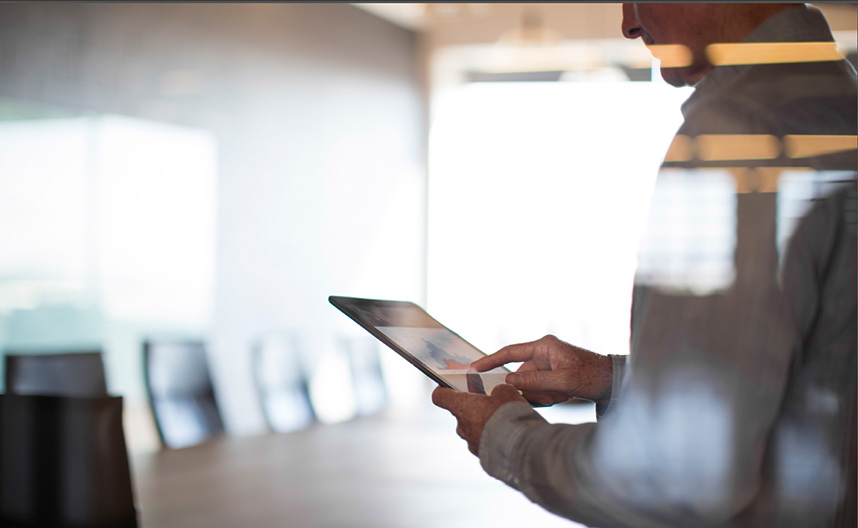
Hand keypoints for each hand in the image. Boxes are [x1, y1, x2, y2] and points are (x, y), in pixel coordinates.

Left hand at [432, 383, 526, 455]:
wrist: (519, 446)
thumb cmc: (508, 416)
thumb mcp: (506, 392)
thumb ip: (498, 390)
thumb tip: (498, 394)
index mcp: (461, 406)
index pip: (440, 397)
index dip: (443, 390)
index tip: (447, 386)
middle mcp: (461, 426)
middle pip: (461, 412)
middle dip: (474, 406)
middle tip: (489, 401)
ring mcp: (471, 442)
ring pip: (474, 428)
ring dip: (484, 423)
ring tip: (504, 419)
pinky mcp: (482, 455)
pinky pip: (484, 442)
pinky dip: (493, 437)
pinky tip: (508, 434)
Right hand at [470, 335, 611, 406]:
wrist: (612, 382)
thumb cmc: (592, 375)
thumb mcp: (563, 381)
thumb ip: (535, 381)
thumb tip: (509, 380)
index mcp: (544, 346)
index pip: (510, 352)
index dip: (490, 360)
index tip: (474, 369)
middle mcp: (543, 353)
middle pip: (521, 376)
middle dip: (534, 390)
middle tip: (553, 395)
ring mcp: (547, 365)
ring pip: (530, 386)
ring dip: (543, 394)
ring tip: (563, 394)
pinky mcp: (551, 375)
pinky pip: (539, 390)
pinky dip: (548, 396)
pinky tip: (563, 395)